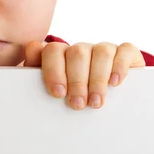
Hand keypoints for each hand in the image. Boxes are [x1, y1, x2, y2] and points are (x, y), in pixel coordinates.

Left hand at [23, 41, 144, 109]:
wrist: (108, 97)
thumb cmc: (73, 95)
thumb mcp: (55, 90)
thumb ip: (38, 77)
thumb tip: (28, 55)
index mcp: (60, 55)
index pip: (51, 51)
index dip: (53, 70)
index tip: (57, 93)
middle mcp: (81, 49)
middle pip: (76, 53)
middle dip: (77, 80)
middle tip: (77, 104)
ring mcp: (103, 49)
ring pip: (100, 52)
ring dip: (97, 79)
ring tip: (96, 102)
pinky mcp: (125, 53)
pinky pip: (124, 50)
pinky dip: (119, 66)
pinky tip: (115, 82)